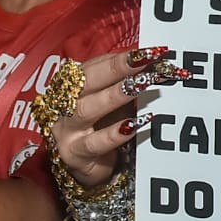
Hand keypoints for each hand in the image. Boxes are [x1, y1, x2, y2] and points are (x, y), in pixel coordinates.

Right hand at [48, 48, 187, 187]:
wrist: (82, 168)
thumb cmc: (99, 127)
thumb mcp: (112, 102)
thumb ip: (127, 84)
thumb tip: (155, 62)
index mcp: (73, 85)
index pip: (95, 65)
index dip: (121, 57)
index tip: (148, 51)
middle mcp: (64, 104)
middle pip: (87, 81)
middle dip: (117, 68)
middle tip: (145, 61)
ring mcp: (67, 129)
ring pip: (87, 109)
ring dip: (115, 95)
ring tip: (140, 86)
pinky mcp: (74, 154)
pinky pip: (94, 143)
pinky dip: (115, 133)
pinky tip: (134, 125)